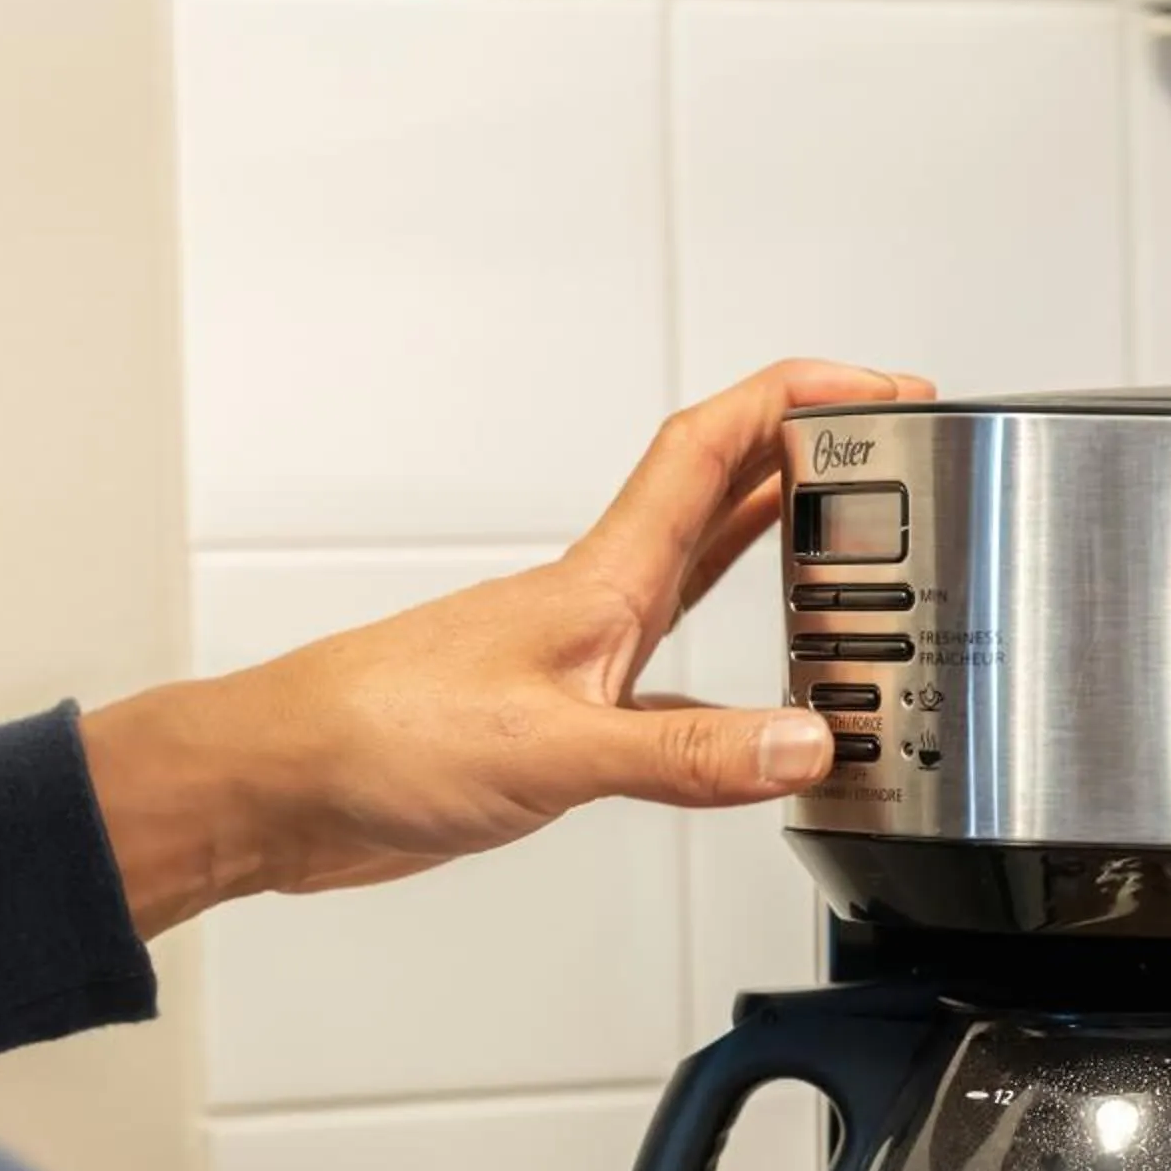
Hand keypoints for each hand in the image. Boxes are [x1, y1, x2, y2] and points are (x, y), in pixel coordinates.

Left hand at [81, 358, 930, 936]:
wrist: (281, 785)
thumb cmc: (377, 738)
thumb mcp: (553, 751)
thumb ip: (683, 756)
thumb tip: (803, 743)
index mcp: (601, 584)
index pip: (715, 449)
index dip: (801, 397)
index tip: (883, 386)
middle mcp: (593, 605)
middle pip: (718, 497)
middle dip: (809, 458)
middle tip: (890, 451)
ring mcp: (572, 658)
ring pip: (693, 578)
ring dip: (767, 547)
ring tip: (847, 544)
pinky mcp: (552, 720)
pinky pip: (666, 678)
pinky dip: (723, 682)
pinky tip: (745, 717)